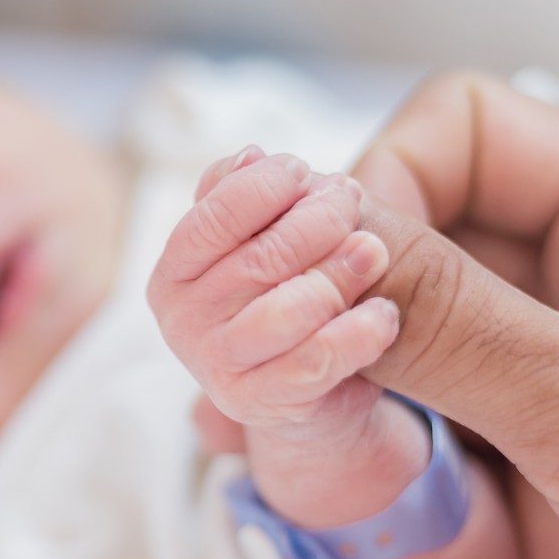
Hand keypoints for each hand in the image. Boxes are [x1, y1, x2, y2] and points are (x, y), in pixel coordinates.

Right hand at [147, 148, 394, 431]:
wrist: (303, 395)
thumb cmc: (281, 299)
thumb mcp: (259, 243)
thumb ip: (247, 199)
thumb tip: (252, 154)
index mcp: (173, 273)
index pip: (212, 217)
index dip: (263, 188)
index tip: (306, 171)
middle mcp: (181, 322)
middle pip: (257, 259)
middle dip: (314, 222)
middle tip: (353, 200)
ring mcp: (217, 367)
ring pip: (285, 311)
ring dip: (338, 274)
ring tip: (376, 251)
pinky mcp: (260, 403)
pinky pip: (316, 362)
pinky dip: (357, 334)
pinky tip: (385, 313)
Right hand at [169, 148, 532, 558]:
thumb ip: (457, 313)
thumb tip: (334, 223)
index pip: (455, 129)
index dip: (373, 180)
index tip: (331, 261)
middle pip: (413, 217)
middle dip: (313, 263)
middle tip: (234, 323)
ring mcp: (551, 363)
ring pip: (399, 313)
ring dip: (305, 339)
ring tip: (224, 399)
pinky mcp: (533, 448)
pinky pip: (418, 404)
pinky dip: (339, 409)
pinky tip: (267, 435)